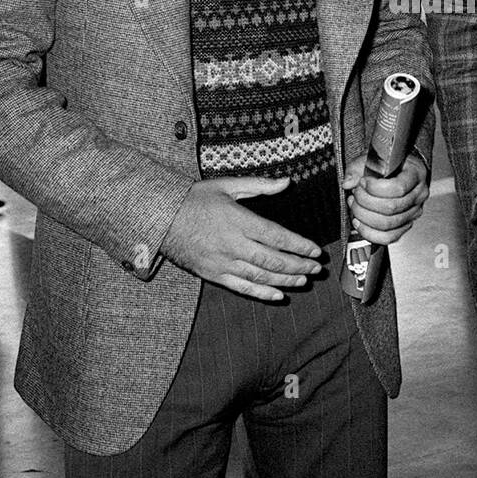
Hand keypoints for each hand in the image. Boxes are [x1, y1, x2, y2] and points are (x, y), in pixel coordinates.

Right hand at [160, 176, 322, 300]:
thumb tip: (286, 182)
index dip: (299, 246)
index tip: (315, 251)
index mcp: (239, 220)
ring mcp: (222, 262)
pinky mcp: (212, 274)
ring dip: (285, 280)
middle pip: (272, 260)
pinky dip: (261, 293)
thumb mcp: (226, 185)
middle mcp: (233, 244)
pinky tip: (278, 295)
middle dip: (298, 266)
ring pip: (260, 276)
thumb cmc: (194, 199)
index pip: (277, 236)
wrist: (160, 217)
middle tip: (316, 269)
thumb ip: (259, 185)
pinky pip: (241, 287)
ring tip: (303, 281)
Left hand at [343, 153, 428, 245]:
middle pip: (391, 208)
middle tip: (355, 194)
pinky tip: (358, 222)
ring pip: (388, 224)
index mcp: (416, 174)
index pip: (398, 188)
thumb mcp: (374, 158)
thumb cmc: (389, 164)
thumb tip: (348, 182)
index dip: (375, 188)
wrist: (400, 171)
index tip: (363, 182)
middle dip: (365, 202)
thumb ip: (358, 167)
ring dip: (364, 216)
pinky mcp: (405, 225)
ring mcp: (414, 212)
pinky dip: (369, 233)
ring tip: (354, 205)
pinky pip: (389, 237)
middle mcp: (418, 195)